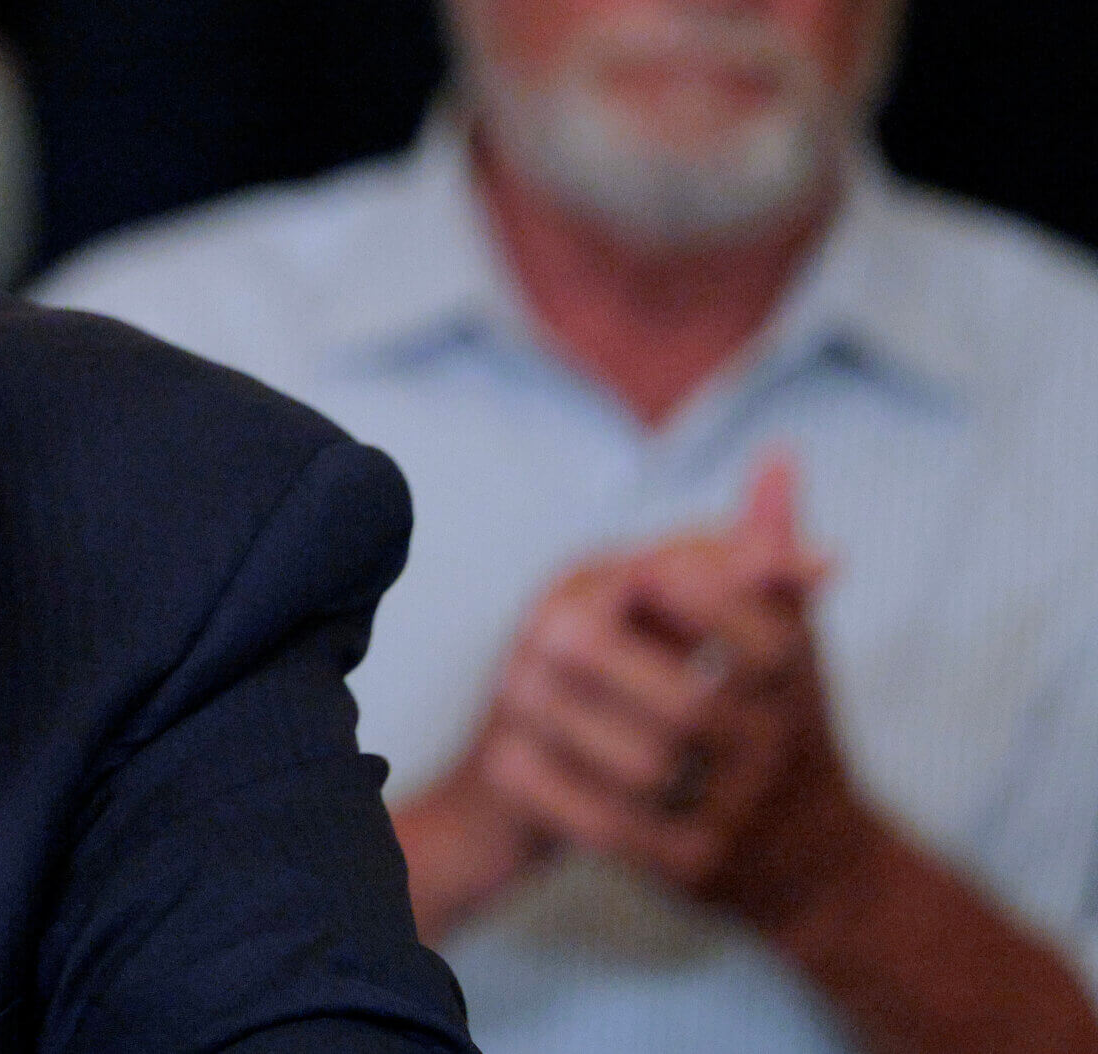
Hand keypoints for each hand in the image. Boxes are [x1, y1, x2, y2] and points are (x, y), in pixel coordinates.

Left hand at [396, 455, 877, 938]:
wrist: (815, 862)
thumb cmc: (779, 719)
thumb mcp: (787, 639)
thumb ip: (765, 554)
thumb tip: (778, 455)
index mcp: (798, 680)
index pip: (764, 635)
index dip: (705, 600)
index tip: (643, 570)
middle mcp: (776, 748)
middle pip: (688, 705)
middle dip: (609, 663)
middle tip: (542, 628)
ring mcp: (736, 814)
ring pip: (645, 770)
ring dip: (567, 722)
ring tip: (513, 684)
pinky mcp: (693, 867)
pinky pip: (614, 831)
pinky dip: (555, 790)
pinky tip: (508, 752)